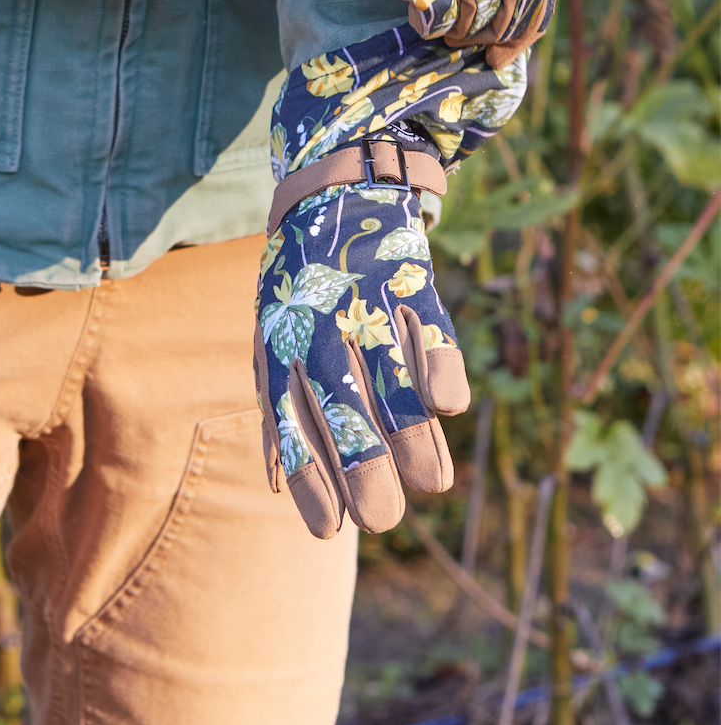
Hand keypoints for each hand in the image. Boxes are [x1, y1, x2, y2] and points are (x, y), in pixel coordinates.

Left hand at [253, 144, 469, 536]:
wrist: (332, 194)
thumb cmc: (300, 289)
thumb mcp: (273, 340)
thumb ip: (278, 410)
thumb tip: (281, 488)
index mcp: (281, 343)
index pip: (287, 416)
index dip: (308, 473)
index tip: (328, 530)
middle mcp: (318, 324)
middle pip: (339, 400)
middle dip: (360, 463)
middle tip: (381, 521)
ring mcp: (365, 300)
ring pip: (391, 372)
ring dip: (410, 431)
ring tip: (431, 485)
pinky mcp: (411, 278)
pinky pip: (429, 324)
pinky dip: (439, 361)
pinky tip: (450, 407)